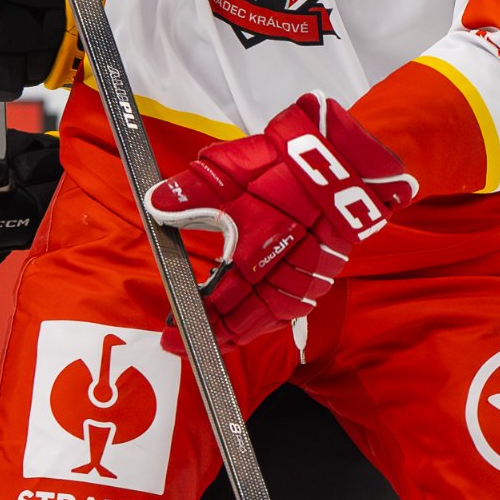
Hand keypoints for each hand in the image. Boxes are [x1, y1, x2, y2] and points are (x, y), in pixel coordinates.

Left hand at [148, 94, 417, 348]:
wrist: (343, 161)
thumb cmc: (286, 165)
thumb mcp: (229, 171)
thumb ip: (190, 192)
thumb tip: (156, 204)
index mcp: (254, 254)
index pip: (219, 304)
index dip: (195, 323)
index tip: (172, 335)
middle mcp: (282, 274)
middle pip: (245, 322)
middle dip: (217, 335)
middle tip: (191, 338)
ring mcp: (307, 276)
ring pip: (271, 319)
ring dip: (245, 329)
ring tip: (222, 333)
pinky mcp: (324, 270)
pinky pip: (294, 307)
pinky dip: (272, 317)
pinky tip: (260, 314)